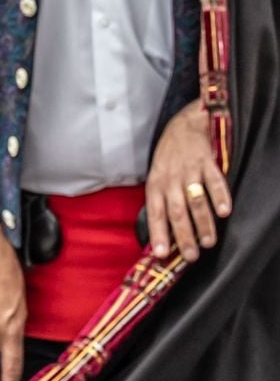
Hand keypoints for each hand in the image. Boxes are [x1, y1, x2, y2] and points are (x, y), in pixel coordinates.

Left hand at [145, 100, 229, 262]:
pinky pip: (214, 182)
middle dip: (184, 235)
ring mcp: (189, 171)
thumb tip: (162, 232)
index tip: (160, 253)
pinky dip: (219, 197)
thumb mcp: (157, 176)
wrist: (184, 125)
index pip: (155, 213)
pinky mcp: (207, 162)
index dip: (158, 233)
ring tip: (209, 242)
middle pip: (176, 212)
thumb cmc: (169, 156)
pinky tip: (224, 212)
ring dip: (203, 223)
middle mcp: (170, 180)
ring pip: (195, 201)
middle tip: (192, 255)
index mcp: (155, 185)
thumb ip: (160, 200)